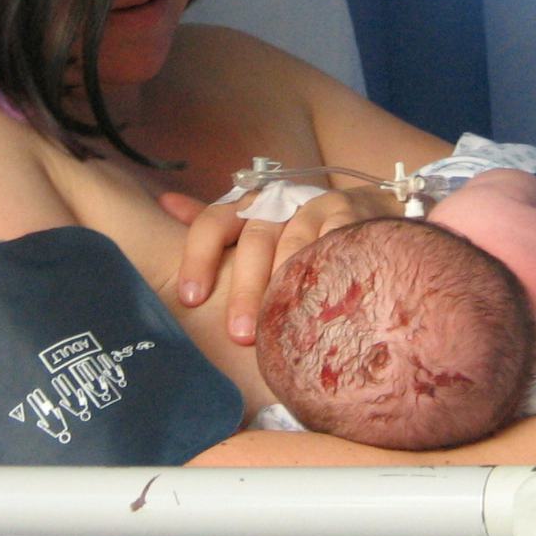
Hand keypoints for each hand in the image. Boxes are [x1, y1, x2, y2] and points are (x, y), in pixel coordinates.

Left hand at [160, 185, 400, 343]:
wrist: (370, 209)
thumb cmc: (303, 226)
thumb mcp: (260, 222)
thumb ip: (218, 224)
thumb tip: (165, 204)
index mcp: (251, 203)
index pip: (215, 221)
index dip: (199, 257)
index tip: (190, 298)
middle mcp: (281, 200)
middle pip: (254, 240)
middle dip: (244, 290)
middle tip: (239, 335)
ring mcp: (319, 205)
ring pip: (294, 245)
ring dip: (284, 288)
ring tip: (279, 327)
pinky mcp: (353, 216)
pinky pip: (335, 244)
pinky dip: (325, 272)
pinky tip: (320, 305)